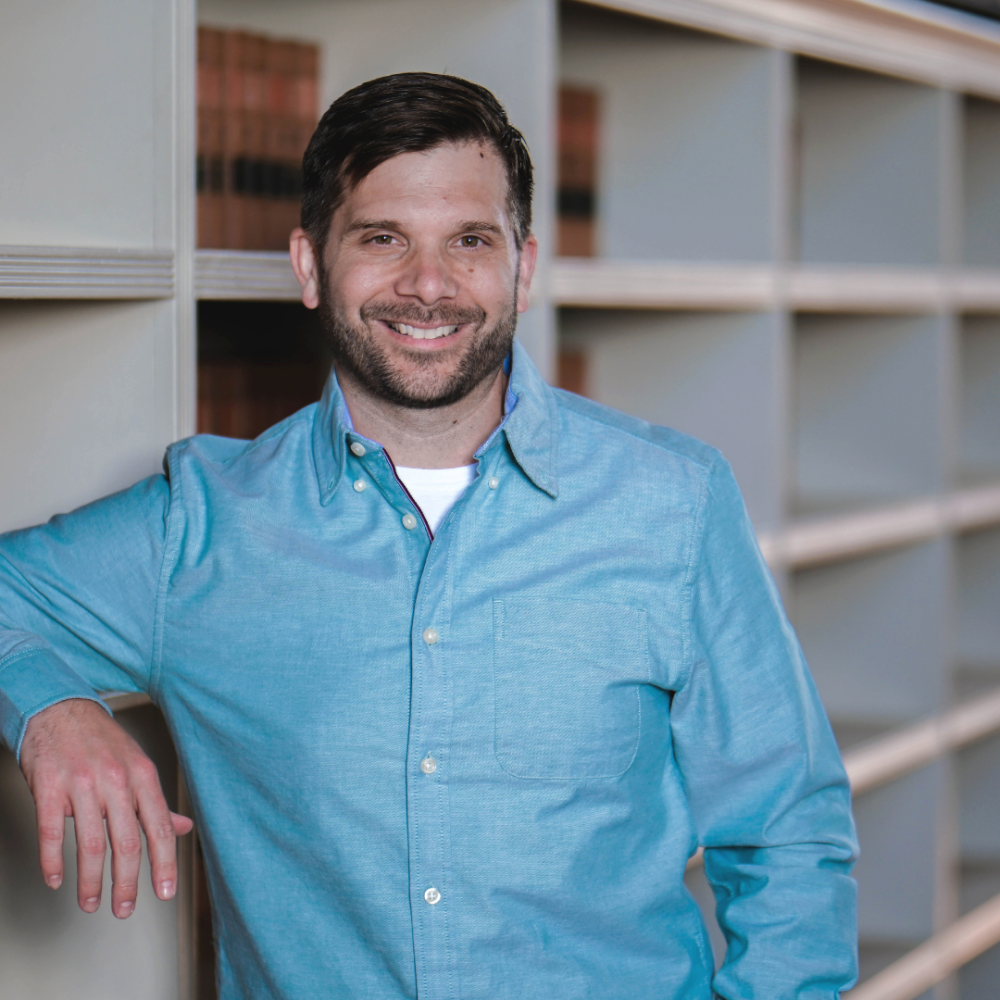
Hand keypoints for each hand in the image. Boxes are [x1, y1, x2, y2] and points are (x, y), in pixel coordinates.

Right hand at [19, 698, 193, 917]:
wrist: (60, 709)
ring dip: (91, 881)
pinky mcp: (49, 788)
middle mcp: (116, 781)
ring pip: (90, 844)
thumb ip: (158, 802)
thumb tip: (183, 828)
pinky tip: (57, 879)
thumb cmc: (101, 741)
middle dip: (127, 882)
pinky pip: (52, 832)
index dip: (165, 863)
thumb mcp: (138, 766)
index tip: (164, 892)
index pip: (159, 827)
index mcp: (142, 776)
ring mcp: (82, 784)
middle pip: (127, 842)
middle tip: (124, 909)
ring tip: (90, 902)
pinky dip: (54, 861)